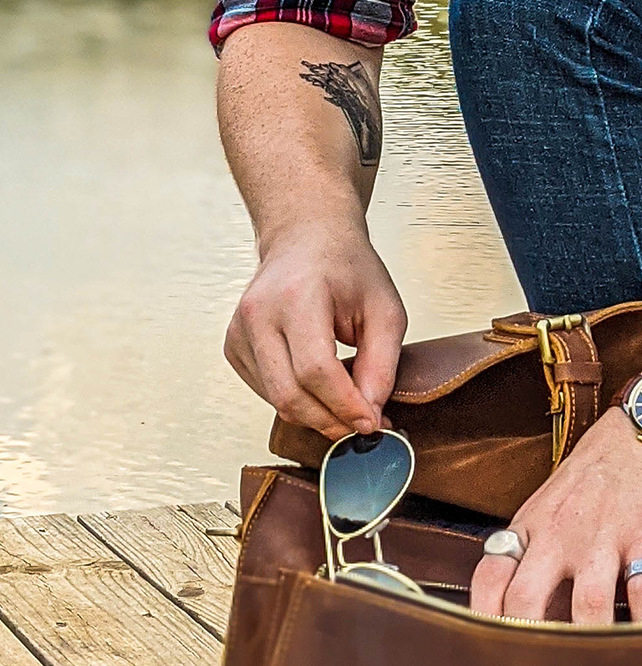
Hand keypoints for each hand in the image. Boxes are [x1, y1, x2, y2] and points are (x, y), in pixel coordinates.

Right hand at [224, 215, 406, 438]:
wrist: (307, 239)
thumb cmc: (346, 267)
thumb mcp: (384, 309)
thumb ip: (381, 364)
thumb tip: (370, 413)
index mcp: (296, 296)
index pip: (315, 370)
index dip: (344, 405)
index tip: (372, 423)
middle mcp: (258, 314)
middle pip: (290, 393)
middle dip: (330, 420)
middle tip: (363, 426)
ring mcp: (239, 331)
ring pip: (276, 400)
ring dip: (315, 414)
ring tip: (347, 404)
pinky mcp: (233, 346)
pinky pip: (265, 392)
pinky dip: (296, 400)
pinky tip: (320, 387)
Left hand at [469, 407, 641, 625]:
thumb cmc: (604, 466)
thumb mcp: (554, 500)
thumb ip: (537, 548)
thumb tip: (526, 609)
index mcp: (531, 526)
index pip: (489, 577)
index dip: (483, 620)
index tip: (487, 653)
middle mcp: (560, 534)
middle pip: (526, 602)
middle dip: (527, 646)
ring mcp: (603, 537)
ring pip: (586, 606)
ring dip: (589, 646)